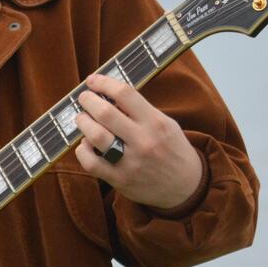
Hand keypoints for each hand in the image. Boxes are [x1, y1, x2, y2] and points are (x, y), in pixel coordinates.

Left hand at [74, 73, 203, 209]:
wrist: (186, 186)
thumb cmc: (171, 149)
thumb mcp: (165, 124)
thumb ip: (140, 110)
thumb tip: (107, 95)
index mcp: (156, 122)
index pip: (125, 94)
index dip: (104, 83)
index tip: (93, 80)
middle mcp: (143, 141)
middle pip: (105, 113)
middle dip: (88, 101)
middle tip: (83, 98)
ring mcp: (131, 162)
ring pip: (96, 136)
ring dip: (83, 123)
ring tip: (82, 118)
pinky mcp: (120, 180)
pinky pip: (91, 163)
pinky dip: (82, 151)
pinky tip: (85, 144)